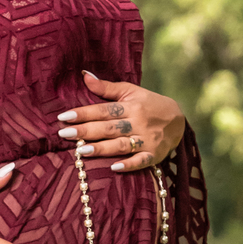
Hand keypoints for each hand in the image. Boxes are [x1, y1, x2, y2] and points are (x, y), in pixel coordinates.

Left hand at [55, 70, 184, 171]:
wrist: (179, 120)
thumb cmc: (149, 104)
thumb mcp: (131, 92)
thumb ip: (107, 87)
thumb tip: (84, 75)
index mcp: (131, 106)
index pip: (103, 110)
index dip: (83, 113)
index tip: (63, 117)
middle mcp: (138, 122)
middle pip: (109, 127)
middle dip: (86, 130)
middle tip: (64, 134)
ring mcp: (147, 140)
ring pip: (122, 145)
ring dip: (102, 148)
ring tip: (81, 151)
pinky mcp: (154, 155)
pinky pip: (142, 161)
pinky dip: (129, 165)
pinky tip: (114, 168)